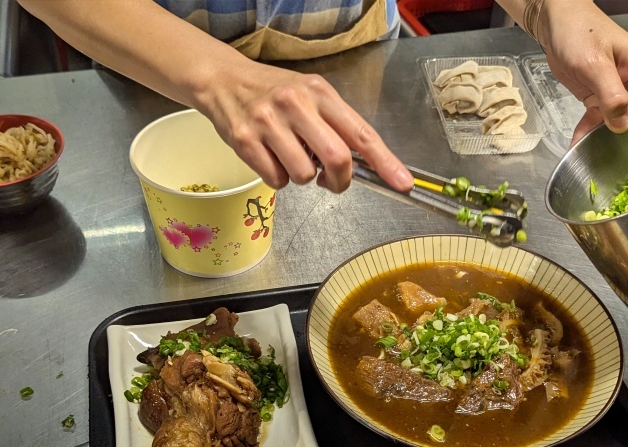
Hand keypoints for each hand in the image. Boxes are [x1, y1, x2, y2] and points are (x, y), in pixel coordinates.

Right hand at [201, 62, 413, 192]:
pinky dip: (278, 178)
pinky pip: (277, 180)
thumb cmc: (276, 93)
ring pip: (305, 175)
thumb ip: (337, 126)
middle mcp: (297, 105)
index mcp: (320, 93)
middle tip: (332, 181)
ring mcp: (269, 123)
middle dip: (340, 180)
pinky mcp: (246, 142)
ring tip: (291, 156)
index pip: (361, 133)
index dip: (385, 161)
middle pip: (337, 158)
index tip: (402, 183)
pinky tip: (271, 157)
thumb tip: (364, 166)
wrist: (225, 81)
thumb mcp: (311, 96)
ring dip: (304, 178)